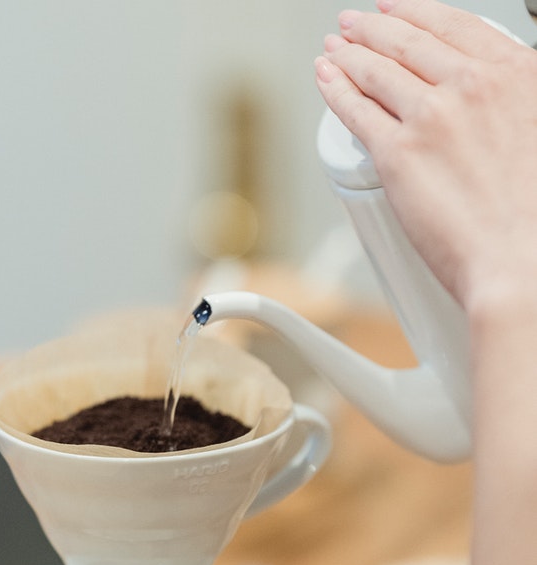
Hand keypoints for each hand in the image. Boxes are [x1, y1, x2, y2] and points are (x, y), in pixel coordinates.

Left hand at [314, 0, 536, 314]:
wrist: (525, 262)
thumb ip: (514, 102)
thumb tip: (498, 96)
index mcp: (515, 75)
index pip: (453, 27)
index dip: (415, 14)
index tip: (395, 9)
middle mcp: (471, 87)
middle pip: (407, 44)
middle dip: (372, 28)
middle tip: (353, 24)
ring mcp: (430, 118)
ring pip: (376, 71)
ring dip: (348, 54)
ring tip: (333, 48)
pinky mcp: (396, 154)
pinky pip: (355, 110)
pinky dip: (335, 89)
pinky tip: (325, 78)